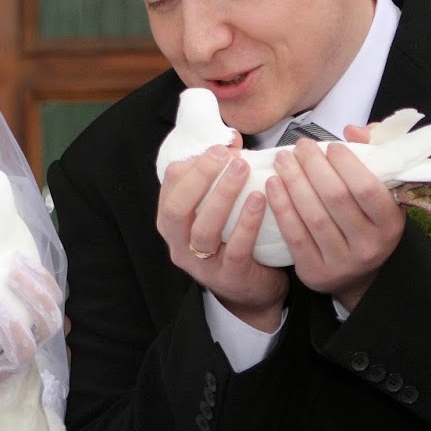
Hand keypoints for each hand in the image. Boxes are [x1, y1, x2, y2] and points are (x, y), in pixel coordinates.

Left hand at [0, 254, 60, 406]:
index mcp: (32, 325)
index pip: (53, 300)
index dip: (41, 279)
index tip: (18, 257)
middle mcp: (28, 345)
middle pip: (48, 322)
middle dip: (33, 297)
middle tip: (10, 275)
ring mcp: (8, 367)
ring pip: (23, 350)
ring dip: (10, 323)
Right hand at [157, 143, 287, 330]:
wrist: (252, 292)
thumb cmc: (234, 241)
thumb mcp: (219, 211)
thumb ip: (219, 179)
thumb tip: (231, 139)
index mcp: (172, 225)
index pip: (169, 188)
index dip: (191, 164)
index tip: (219, 147)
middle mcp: (180, 246)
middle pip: (176, 209)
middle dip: (200, 177)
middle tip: (227, 156)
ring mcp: (202, 266)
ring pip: (203, 229)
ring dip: (223, 195)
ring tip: (244, 170)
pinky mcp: (229, 278)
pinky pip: (236, 249)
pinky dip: (247, 222)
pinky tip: (260, 198)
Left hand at [265, 125, 404, 310]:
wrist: (358, 275)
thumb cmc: (366, 221)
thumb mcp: (380, 192)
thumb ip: (373, 155)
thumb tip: (352, 130)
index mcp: (390, 224)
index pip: (366, 188)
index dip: (346, 163)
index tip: (330, 146)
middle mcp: (369, 246)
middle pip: (335, 198)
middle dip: (313, 166)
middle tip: (299, 146)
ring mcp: (342, 262)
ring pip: (312, 215)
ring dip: (293, 181)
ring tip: (282, 159)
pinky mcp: (315, 272)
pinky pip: (294, 234)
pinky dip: (281, 206)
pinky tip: (272, 184)